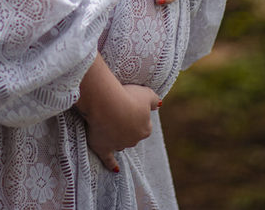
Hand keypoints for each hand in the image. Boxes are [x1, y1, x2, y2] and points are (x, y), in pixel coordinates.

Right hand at [75, 56, 161, 171]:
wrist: (106, 103)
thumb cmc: (127, 97)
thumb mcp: (146, 94)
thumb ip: (154, 100)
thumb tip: (160, 104)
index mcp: (146, 129)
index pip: (145, 125)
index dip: (137, 116)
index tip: (130, 107)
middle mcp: (134, 140)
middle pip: (132, 135)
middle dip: (127, 127)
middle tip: (117, 113)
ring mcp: (119, 145)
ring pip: (121, 143)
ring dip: (117, 138)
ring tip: (110, 127)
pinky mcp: (104, 148)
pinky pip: (109, 160)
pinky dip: (112, 165)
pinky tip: (115, 169)